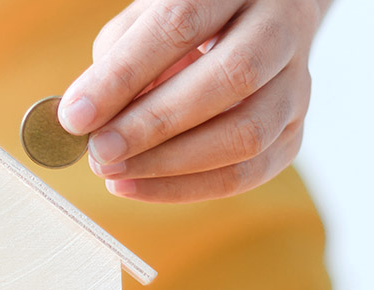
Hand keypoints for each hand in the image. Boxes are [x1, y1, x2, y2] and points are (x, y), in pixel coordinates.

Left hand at [60, 0, 329, 202]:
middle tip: (99, 152)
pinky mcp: (296, 129)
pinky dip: (190, 187)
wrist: (263, 20)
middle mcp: (279, 27)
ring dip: (173, 165)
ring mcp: (298, 82)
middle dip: (154, 124)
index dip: (125, 75)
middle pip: (230, 79)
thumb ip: (119, 59)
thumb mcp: (147, 18)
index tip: (76, 116)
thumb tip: (86, 118)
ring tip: (115, 173)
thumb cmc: (188, 20)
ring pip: (249, 133)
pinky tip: (142, 185)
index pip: (181, 25)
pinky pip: (251, 171)